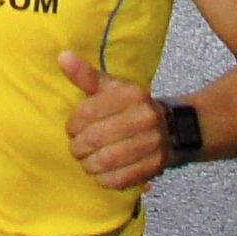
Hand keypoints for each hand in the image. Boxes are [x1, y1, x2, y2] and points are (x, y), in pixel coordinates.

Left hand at [60, 52, 173, 190]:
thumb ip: (85, 75)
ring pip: (107, 160)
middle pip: (96, 138)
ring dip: (89, 164)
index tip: (72, 129)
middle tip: (76, 148)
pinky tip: (101, 173)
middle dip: (79, 147)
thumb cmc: (130, 107)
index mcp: (132, 95)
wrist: (174, 128)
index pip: (88, 112)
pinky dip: (104, 179)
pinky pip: (121, 179)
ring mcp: (153, 143)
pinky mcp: (156, 166)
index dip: (73, 125)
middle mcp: (145, 117)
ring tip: (86, 161)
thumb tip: (62, 56)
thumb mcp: (111, 87)